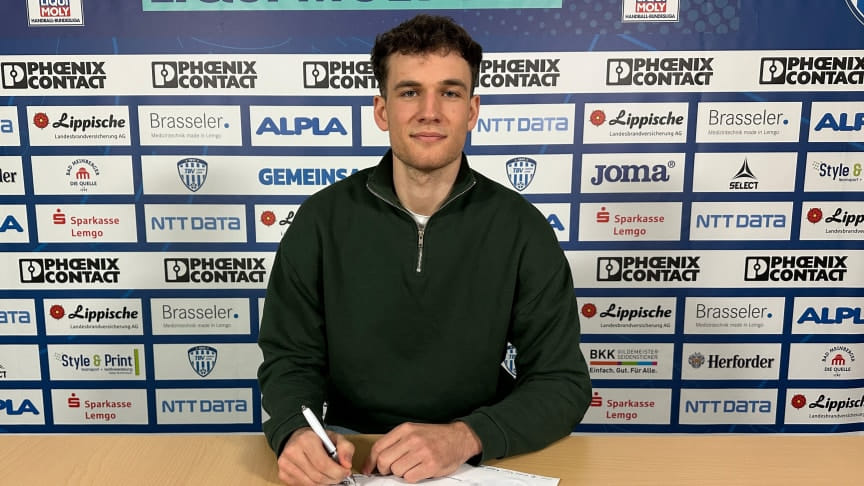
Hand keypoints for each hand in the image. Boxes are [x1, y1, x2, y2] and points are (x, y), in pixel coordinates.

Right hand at [277, 427, 353, 484]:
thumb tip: (347, 464)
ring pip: (311, 484)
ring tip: (330, 476)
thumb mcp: (334, 437)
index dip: (338, 472)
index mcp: (306, 440)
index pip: (323, 465)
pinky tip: (319, 476)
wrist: (296, 438)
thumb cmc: (316, 438)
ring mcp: (286, 464)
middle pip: (318, 476)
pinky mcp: (283, 474)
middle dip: (333, 479)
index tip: (345, 472)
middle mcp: (293, 451)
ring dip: (324, 483)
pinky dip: (314, 484)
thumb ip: (345, 448)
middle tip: (340, 476)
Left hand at [361, 422, 481, 482]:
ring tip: (410, 467)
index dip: (371, 462)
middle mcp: (412, 439)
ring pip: (397, 471)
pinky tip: (419, 471)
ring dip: (400, 473)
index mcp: (405, 429)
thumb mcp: (413, 431)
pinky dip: (411, 477)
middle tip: (391, 471)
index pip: (379, 447)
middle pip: (385, 461)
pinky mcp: (431, 465)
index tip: (369, 469)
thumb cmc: (434, 437)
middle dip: (384, 470)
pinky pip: (410, 478)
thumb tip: (375, 461)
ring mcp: (422, 452)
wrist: (460, 438)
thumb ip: (396, 443)